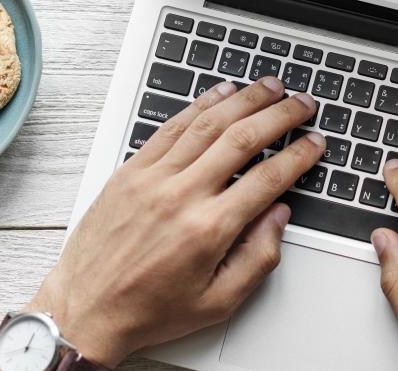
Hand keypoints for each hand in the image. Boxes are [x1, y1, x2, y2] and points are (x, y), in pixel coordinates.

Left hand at [24, 77, 323, 366]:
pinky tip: (221, 93)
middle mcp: (181, 196)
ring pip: (208, 123)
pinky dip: (200, 105)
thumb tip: (278, 217)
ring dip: (245, 99)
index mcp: (208, 230)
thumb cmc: (147, 309)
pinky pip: (171, 126)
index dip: (298, 156)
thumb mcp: (217, 302)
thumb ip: (258, 259)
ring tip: (271, 86)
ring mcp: (152, 178)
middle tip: (302, 104)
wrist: (83, 310)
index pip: (267, 178)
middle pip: (242, 138)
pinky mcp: (130, 171)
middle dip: (280, 116)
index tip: (314, 144)